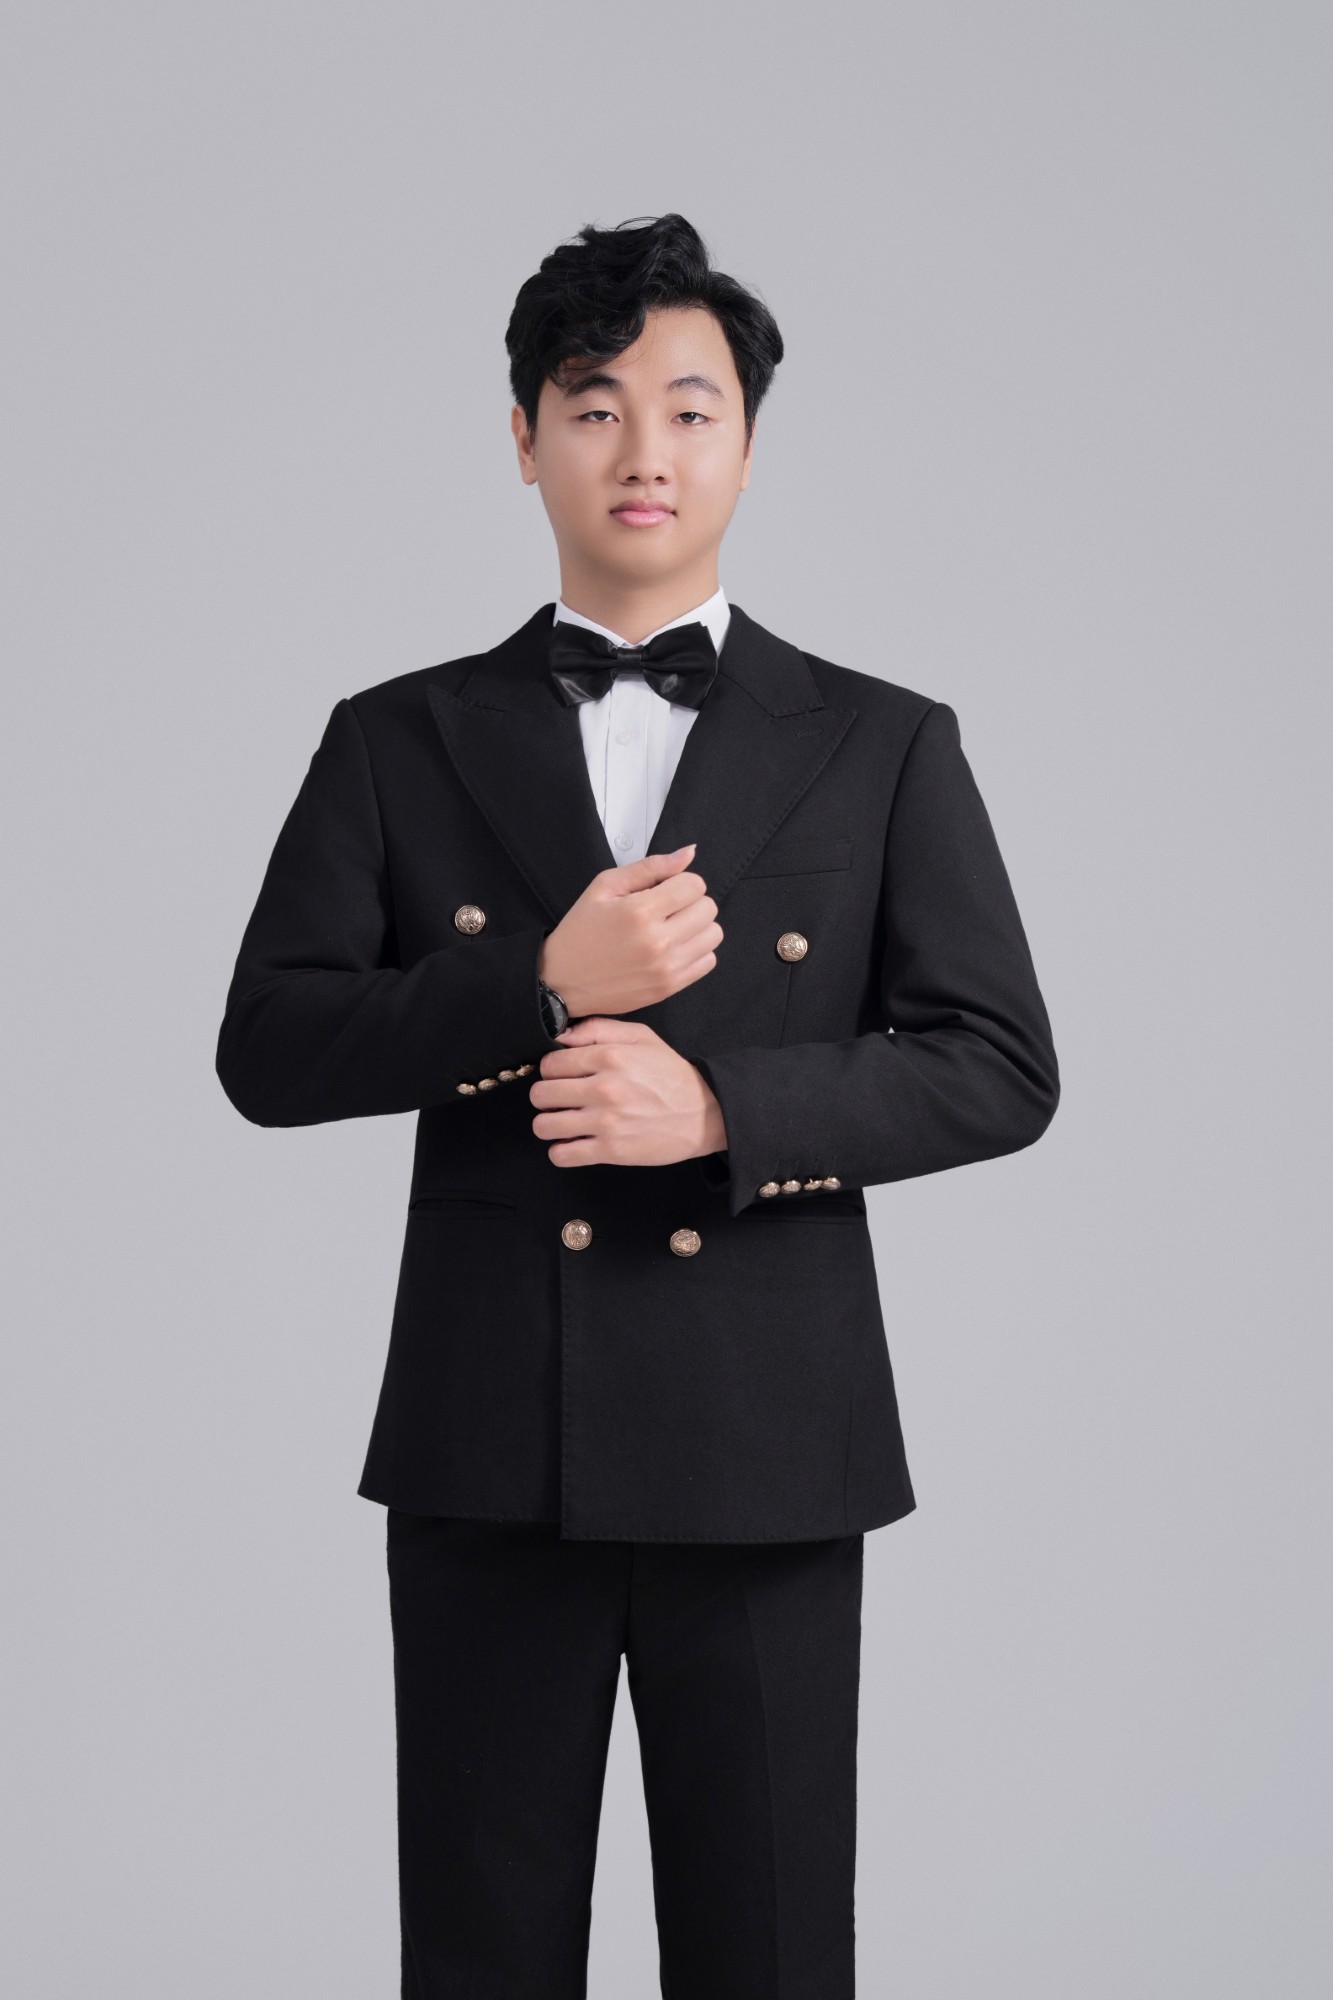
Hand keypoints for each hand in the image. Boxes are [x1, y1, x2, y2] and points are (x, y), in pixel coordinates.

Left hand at [529, 1018, 727, 1168]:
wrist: (705, 1114)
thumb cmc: (671, 1075)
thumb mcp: (642, 1038)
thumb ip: (599, 1028)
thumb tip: (561, 1035)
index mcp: (610, 1056)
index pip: (550, 1063)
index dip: (552, 1070)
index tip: (563, 1077)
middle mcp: (604, 1088)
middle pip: (541, 1094)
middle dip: (547, 1097)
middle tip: (562, 1100)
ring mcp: (606, 1122)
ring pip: (544, 1126)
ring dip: (549, 1124)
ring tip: (564, 1122)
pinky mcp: (611, 1150)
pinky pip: (561, 1154)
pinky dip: (561, 1151)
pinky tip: (573, 1143)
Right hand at [537, 843, 722, 1017]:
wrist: (563, 981)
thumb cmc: (581, 932)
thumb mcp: (605, 887)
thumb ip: (650, 866)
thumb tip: (688, 853)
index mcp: (639, 911)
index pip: (694, 884)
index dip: (681, 881)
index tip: (665, 889)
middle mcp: (657, 941)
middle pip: (708, 908)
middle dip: (690, 901)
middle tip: (667, 908)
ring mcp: (666, 968)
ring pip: (713, 934)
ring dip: (697, 926)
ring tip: (672, 928)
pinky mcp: (669, 987)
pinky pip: (708, 961)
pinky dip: (696, 951)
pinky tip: (673, 948)